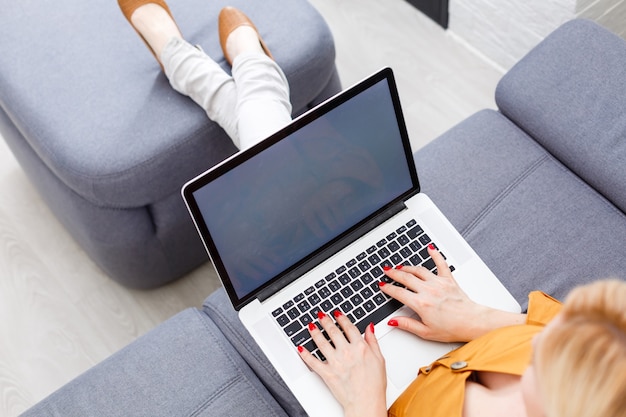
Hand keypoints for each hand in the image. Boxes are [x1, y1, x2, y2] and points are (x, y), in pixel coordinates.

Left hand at [297, 311, 386, 416]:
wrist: (366, 402)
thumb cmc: (374, 385)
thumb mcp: (380, 359)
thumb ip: (373, 341)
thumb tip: (370, 328)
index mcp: (360, 347)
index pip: (349, 327)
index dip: (342, 318)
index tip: (337, 314)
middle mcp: (346, 352)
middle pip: (333, 331)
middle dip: (325, 321)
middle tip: (321, 315)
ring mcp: (335, 362)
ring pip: (321, 342)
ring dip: (314, 332)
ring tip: (311, 326)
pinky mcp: (327, 373)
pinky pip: (313, 361)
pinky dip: (305, 354)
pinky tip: (301, 348)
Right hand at [380, 245, 524, 341]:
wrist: (472, 322)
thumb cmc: (452, 329)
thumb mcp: (425, 332)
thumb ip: (407, 325)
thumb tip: (393, 321)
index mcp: (421, 304)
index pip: (398, 293)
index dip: (388, 288)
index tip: (382, 286)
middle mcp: (428, 290)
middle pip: (406, 277)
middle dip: (393, 273)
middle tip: (386, 271)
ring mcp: (438, 283)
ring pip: (419, 270)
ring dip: (407, 267)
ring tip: (400, 266)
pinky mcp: (449, 280)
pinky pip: (441, 263)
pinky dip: (435, 254)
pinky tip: (430, 248)